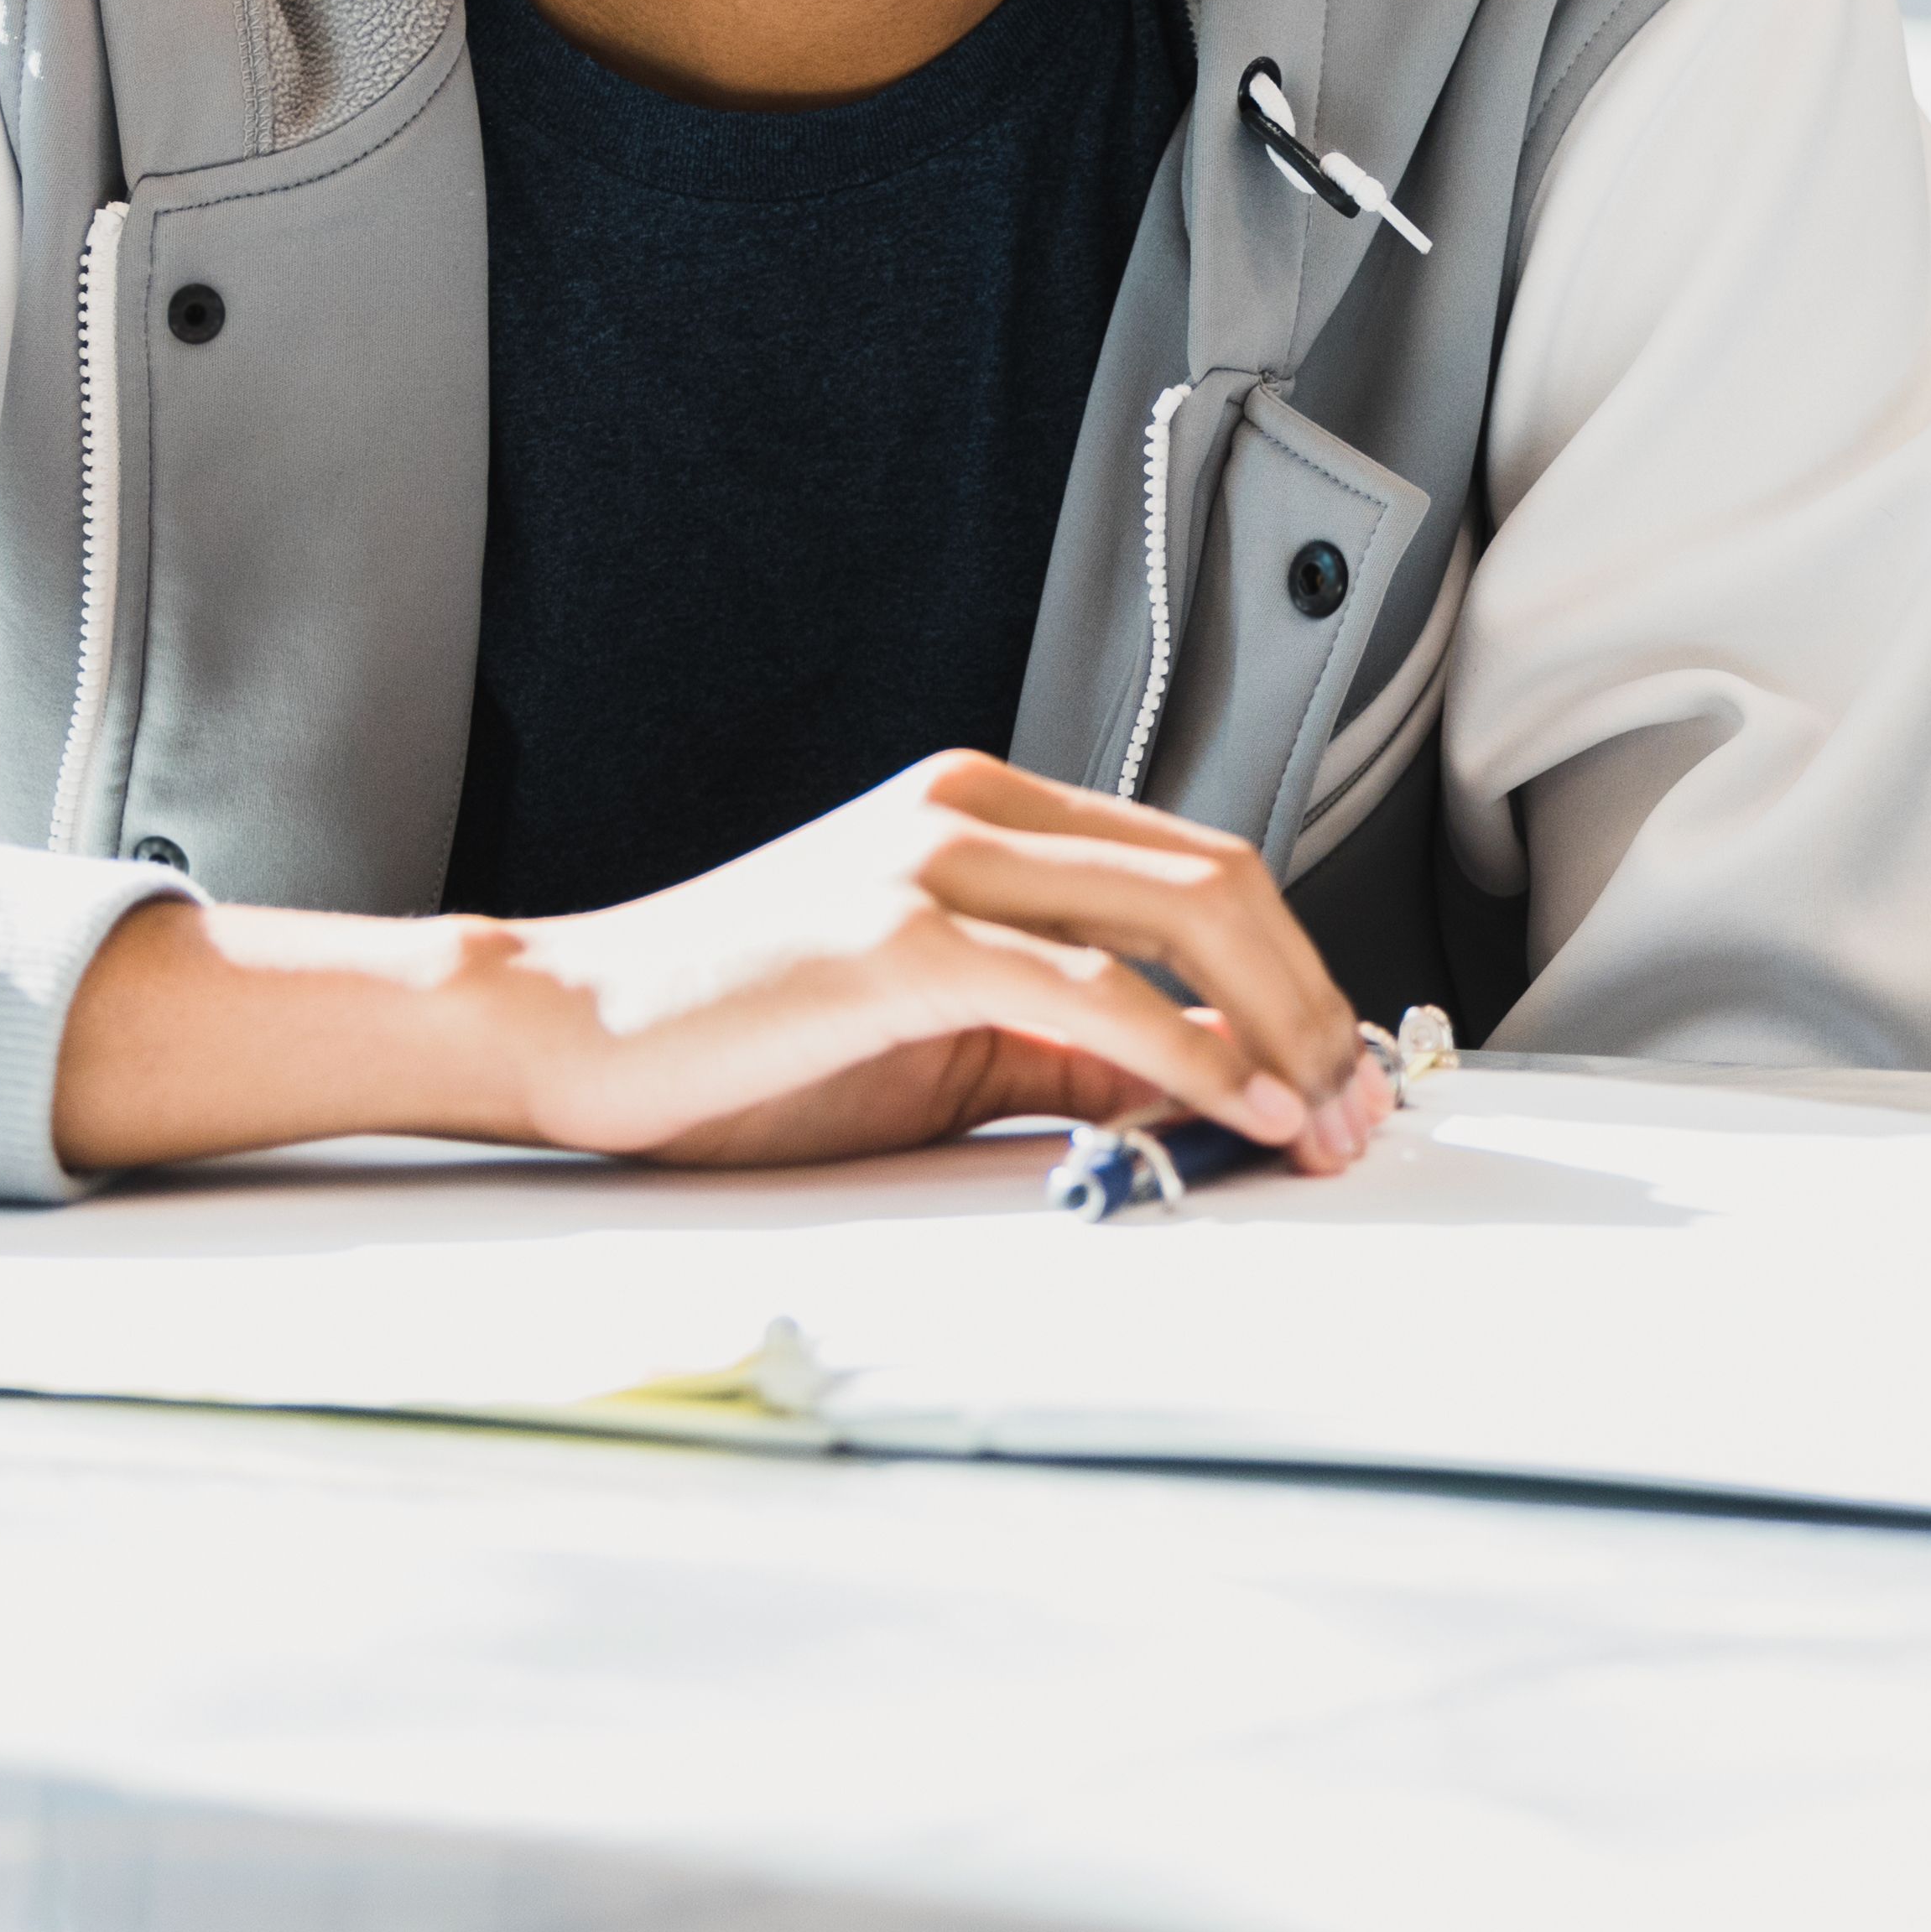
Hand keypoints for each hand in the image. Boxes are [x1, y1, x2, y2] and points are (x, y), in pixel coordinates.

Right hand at [50, 753, 1390, 1183]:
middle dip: (1318, 999)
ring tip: (1319, 1121)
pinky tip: (1232, 1108)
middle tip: (1361, 1107)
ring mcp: (937, 860)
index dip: (1299, 970)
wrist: (570, 1034)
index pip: (1201, 868)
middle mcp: (977, 810)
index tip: (1347, 1073)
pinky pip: (1089, 988)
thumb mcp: (948, 1037)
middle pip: (1222, 878)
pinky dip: (1184, 1052)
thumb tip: (1216, 1090)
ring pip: (1182, 913)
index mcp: (990, 813)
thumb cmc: (748, 1041)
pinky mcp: (899, 936)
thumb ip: (1077, 1049)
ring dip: (1280, 1028)